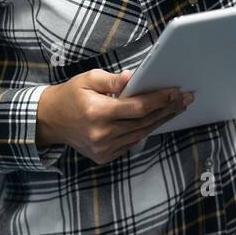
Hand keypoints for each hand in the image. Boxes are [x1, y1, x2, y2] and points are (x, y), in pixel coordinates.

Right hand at [36, 68, 193, 164]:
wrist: (50, 120)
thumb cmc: (70, 95)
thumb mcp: (87, 79)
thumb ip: (111, 80)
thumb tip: (133, 78)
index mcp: (97, 113)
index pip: (137, 108)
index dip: (158, 100)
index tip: (175, 91)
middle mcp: (102, 134)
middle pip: (143, 122)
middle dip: (167, 109)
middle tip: (185, 99)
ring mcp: (103, 149)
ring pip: (140, 134)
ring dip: (160, 120)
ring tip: (177, 108)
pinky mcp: (105, 156)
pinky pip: (131, 142)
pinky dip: (145, 130)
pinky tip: (158, 119)